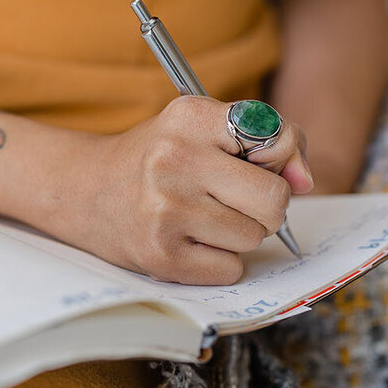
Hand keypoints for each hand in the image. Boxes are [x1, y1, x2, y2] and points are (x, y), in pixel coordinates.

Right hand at [45, 97, 312, 284]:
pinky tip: (191, 240)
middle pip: (273, 200)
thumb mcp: (203, 126)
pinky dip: (221, 260)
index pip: (275, 137)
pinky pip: (231, 269)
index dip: (277, 157)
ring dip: (239, 233)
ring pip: (253, 237)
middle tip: (236, 198)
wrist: (82, 189)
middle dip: (266, 205)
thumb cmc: (157, 156)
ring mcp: (166, 212)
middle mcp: (175, 161)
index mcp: (190, 118)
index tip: (257, 161)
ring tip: (202, 216)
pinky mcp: (161, 257)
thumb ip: (270, 139)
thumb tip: (305, 181)